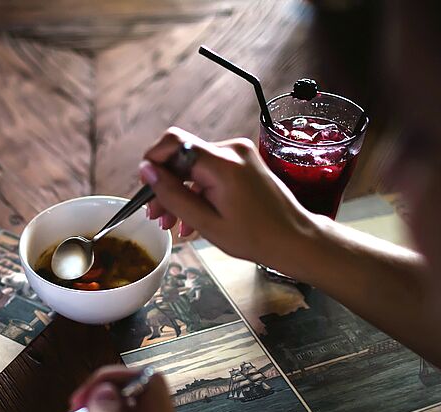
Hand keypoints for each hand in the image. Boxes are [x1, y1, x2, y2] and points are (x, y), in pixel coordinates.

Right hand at [140, 127, 317, 272]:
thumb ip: (173, 195)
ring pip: (192, 165)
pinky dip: (196, 191)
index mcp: (223, 164)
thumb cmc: (256, 237)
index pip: (173, 144)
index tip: (146, 188)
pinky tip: (191, 217)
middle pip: (181, 156)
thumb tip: (147, 171)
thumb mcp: (207, 223)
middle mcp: (231, 150)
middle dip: (164, 184)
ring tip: (170, 222)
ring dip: (179, 191)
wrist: (294, 238)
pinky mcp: (242, 161)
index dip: (153, 162)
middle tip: (155, 215)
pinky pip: (208, 170)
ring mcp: (238, 154)